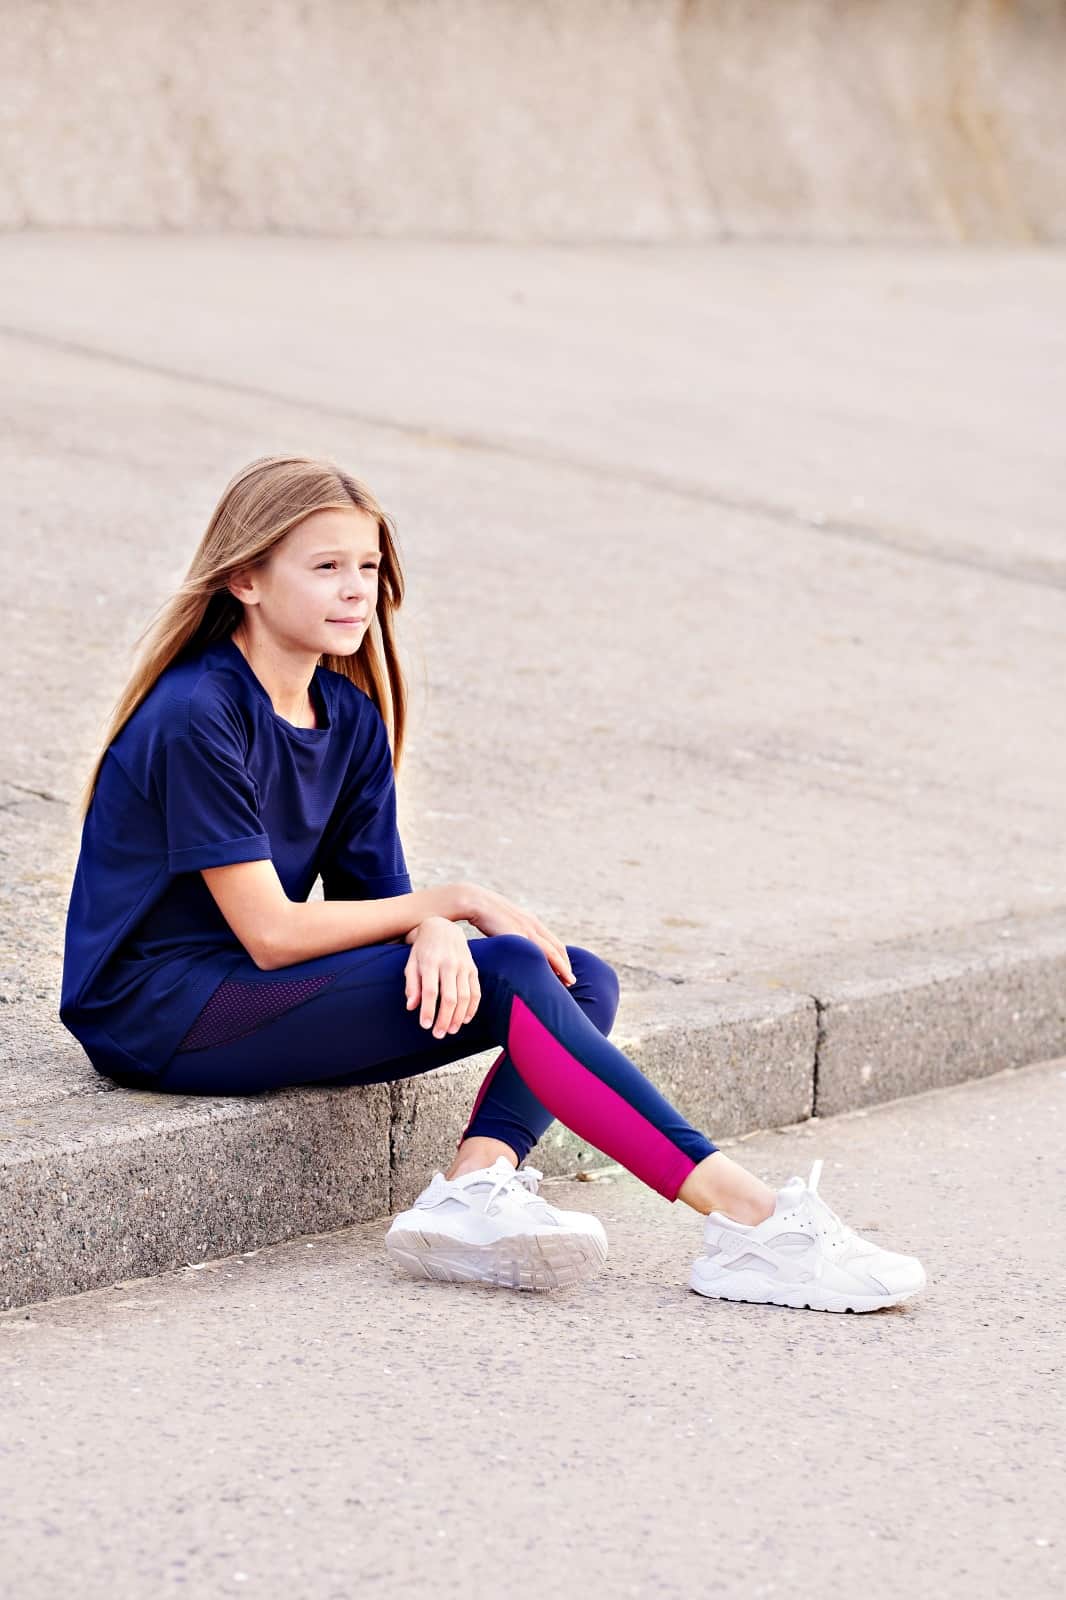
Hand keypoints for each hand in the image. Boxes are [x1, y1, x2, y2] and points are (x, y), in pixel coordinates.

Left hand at [404, 916, 481, 1037]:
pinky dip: (472, 1007)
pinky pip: (476, 991)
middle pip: (449, 997)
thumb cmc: (423, 949)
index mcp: (430, 963)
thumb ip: (412, 984)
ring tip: (451, 1030)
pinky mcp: (473, 969)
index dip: (428, 1010)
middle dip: (444, 1019)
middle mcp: (449, 964)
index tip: (425, 1026)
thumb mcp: (411, 963)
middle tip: (438, 1034)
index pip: (430, 991)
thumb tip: (411, 1006)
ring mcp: (463, 966)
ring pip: (464, 997)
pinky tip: (465, 1019)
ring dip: (458, 1017)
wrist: (442, 928)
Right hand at [460, 883, 575, 987]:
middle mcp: (533, 924)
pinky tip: (545, 976)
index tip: (566, 971)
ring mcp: (526, 928)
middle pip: (557, 947)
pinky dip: (544, 964)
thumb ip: (512, 932)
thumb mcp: (504, 922)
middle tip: (571, 981)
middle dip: (566, 965)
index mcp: (531, 921)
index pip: (553, 942)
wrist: (474, 900)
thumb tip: (512, 946)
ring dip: (561, 967)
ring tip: (567, 981)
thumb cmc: (484, 914)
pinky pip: (535, 952)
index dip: (562, 957)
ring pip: (551, 951)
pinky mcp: (517, 934)